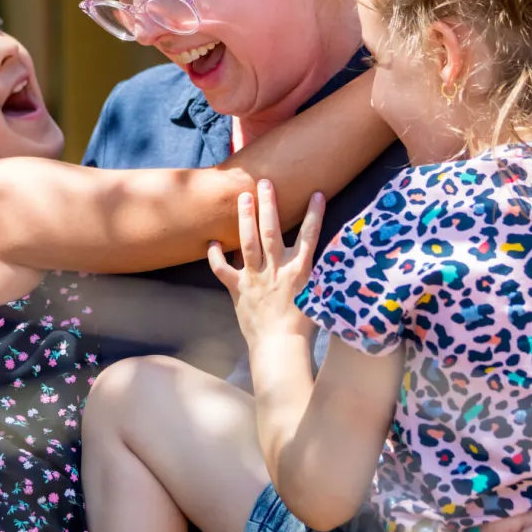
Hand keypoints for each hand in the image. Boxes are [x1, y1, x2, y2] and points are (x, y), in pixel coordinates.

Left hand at [207, 181, 323, 346]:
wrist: (279, 348)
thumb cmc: (302, 327)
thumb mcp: (316, 297)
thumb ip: (313, 275)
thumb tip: (318, 259)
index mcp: (299, 272)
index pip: (310, 237)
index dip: (314, 214)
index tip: (316, 194)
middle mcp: (276, 270)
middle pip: (271, 231)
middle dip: (269, 205)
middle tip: (265, 182)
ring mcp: (255, 279)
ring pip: (247, 243)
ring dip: (244, 218)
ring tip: (243, 197)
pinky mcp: (238, 289)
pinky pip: (222, 270)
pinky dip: (215, 256)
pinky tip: (212, 241)